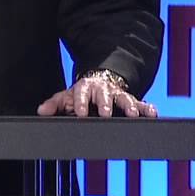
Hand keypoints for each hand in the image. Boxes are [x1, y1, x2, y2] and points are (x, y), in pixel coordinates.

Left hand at [36, 71, 157, 117]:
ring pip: (124, 98)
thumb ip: (55, 104)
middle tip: (106, 114)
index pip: (81, 95)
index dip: (81, 104)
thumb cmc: (82, 93)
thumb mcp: (66, 97)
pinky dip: (147, 108)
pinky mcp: (131, 99)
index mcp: (85, 88)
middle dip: (105, 105)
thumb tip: (41, 111)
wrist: (100, 80)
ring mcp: (117, 94)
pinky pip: (141, 103)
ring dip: (129, 106)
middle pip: (104, 96)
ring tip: (133, 115)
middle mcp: (102, 90)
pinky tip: (153, 113)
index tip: (80, 113)